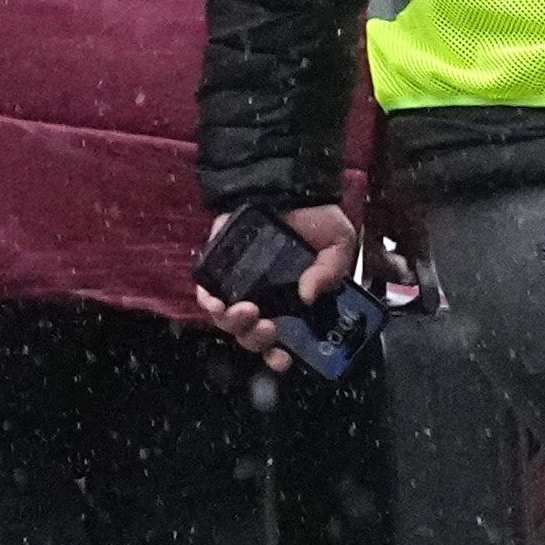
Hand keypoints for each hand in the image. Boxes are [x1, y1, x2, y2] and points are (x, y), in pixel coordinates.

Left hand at [196, 203, 360, 368]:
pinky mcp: (219, 268)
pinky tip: (214, 299)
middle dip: (256, 340)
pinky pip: (207, 293)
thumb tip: (309, 296)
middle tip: (268, 326)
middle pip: (251, 336)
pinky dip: (207, 301)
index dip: (279, 357)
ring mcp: (240, 286)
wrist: (288, 184)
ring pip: (228, 321)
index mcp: (293, 303)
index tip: (283, 359)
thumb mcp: (338, 244)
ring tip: (245, 310)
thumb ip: (330, 272)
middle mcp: (265, 299)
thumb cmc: (316, 219)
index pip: (283, 341)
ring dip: (233, 324)